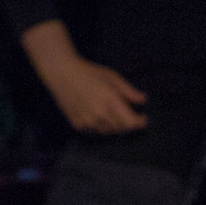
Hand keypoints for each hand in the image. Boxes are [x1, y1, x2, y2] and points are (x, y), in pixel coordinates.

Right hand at [20, 20, 147, 133]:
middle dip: (129, 124)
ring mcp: (87, 121)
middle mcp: (99, 114)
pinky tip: (101, 116)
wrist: (62, 74)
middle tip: (131, 115)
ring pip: (109, 132)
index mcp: (110, 101)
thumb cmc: (89, 72)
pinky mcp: (78, 125)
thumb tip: (143, 100)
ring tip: (116, 114)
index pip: (130, 122)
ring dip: (116, 127)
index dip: (139, 123)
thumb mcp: (113, 77)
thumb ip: (129, 91)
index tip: (143, 118)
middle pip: (121, 129)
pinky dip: (102, 126)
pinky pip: (95, 131)